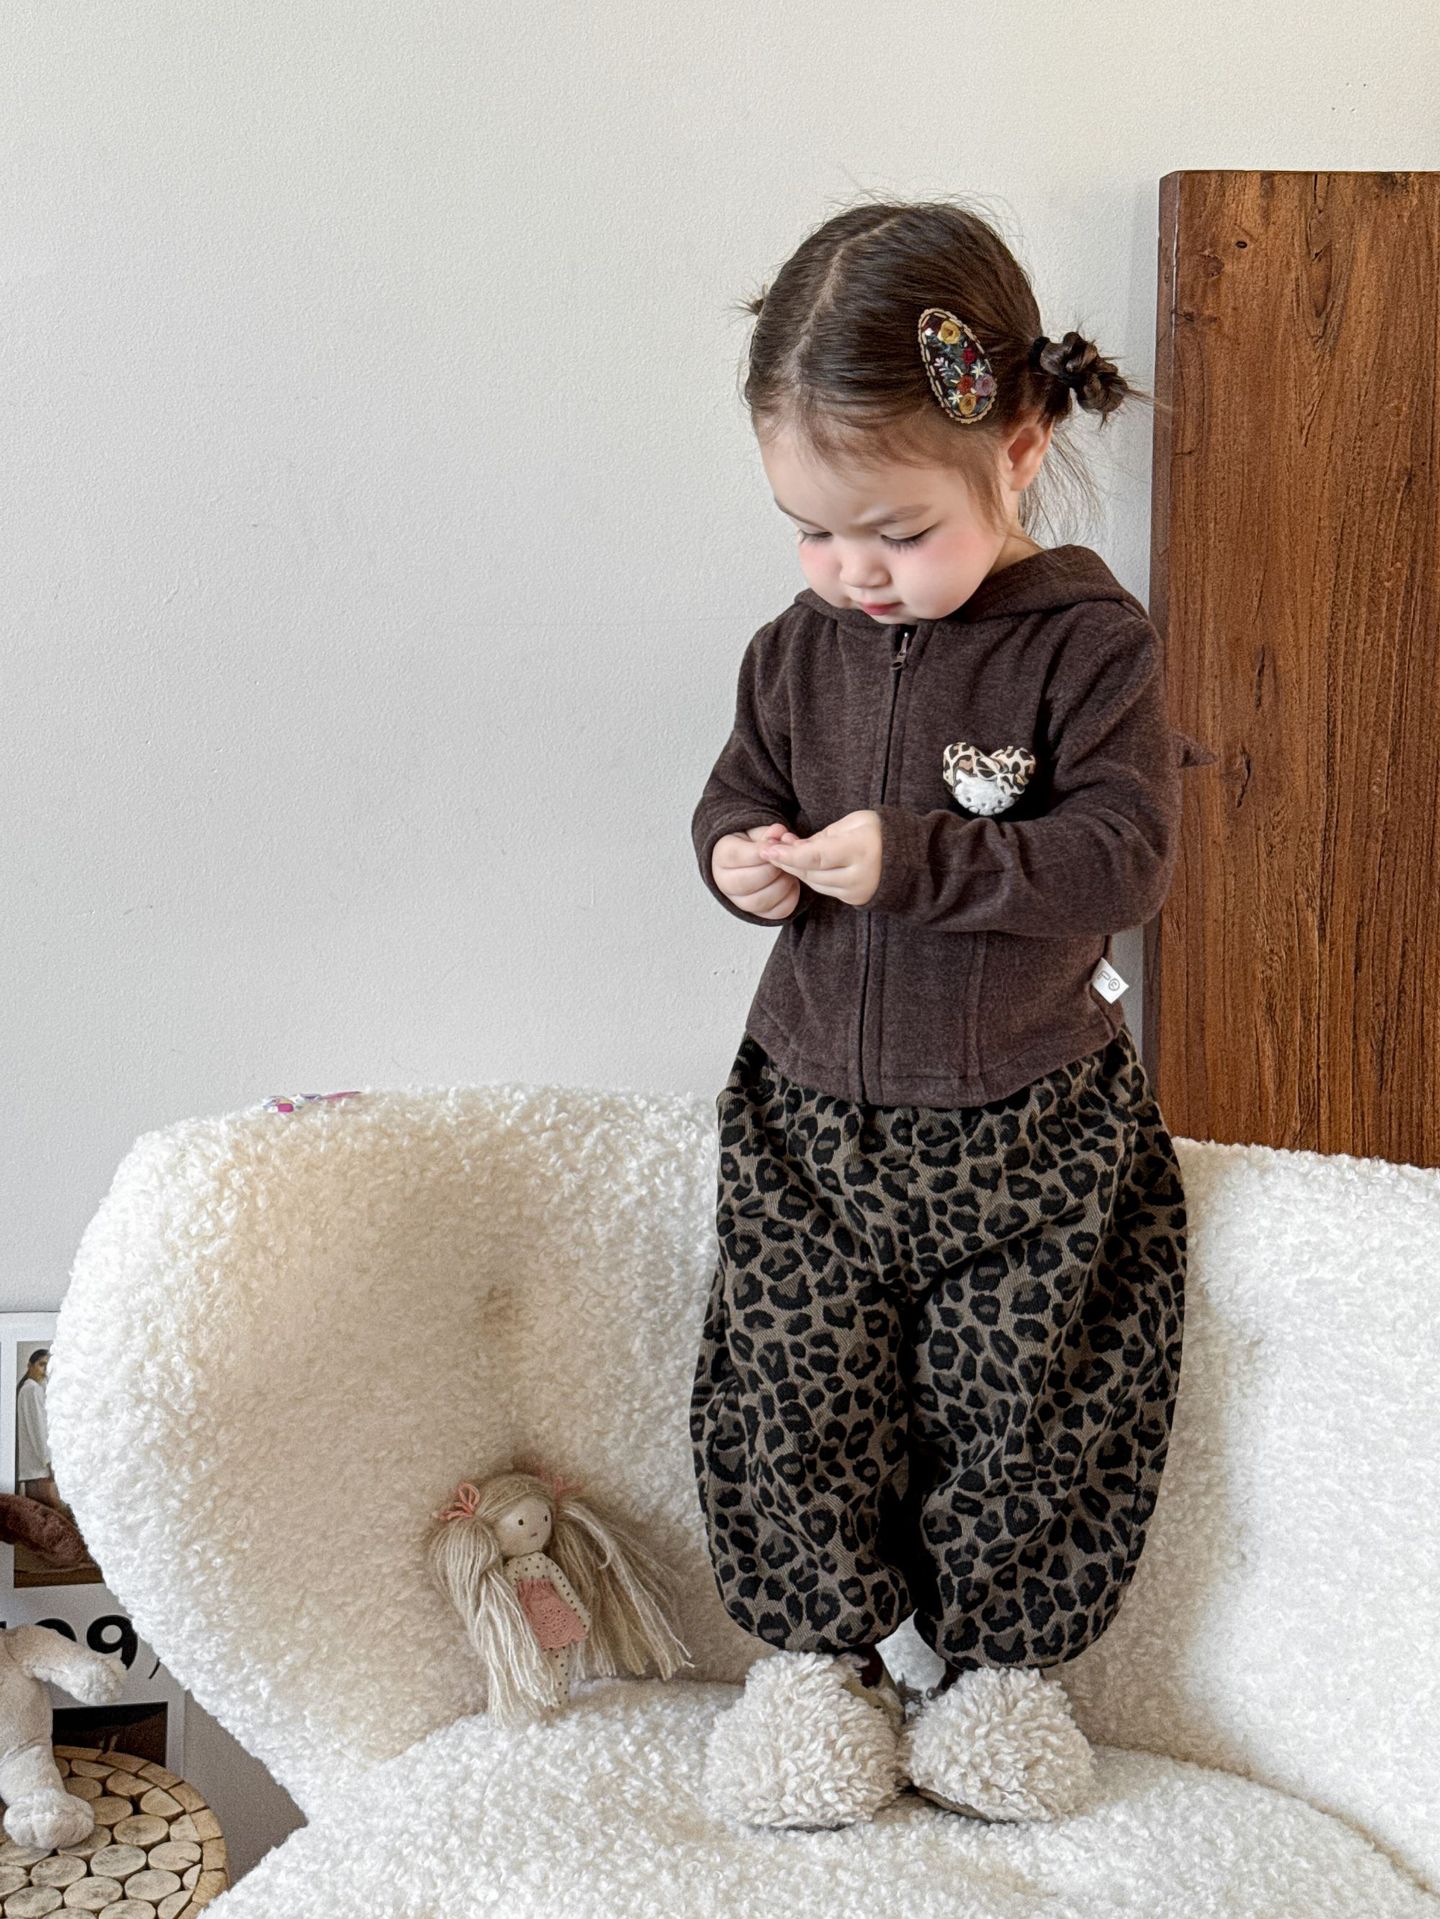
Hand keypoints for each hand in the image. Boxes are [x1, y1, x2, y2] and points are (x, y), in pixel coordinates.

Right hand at [711, 822, 801, 919]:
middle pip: (744, 882)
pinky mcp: (759, 913)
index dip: (758, 852)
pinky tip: (790, 883)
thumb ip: (769, 834)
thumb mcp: (759, 833)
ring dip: (781, 885)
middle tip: (783, 861)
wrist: (753, 862)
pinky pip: (777, 911)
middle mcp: (724, 883)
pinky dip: (790, 897)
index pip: (735, 857)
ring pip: (760, 901)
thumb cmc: (755, 846)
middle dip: (771, 871)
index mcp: (722, 857)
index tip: (774, 848)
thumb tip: (779, 832)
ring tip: (788, 872)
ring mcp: (739, 901)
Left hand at [761, 810, 881, 907]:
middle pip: (810, 872)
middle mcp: (858, 875)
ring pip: (813, 882)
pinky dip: (810, 876)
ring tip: (783, 851)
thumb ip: (823, 835)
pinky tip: (802, 863)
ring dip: (795, 868)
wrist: (912, 858)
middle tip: (768, 848)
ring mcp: (856, 890)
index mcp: (860, 850)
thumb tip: (796, 847)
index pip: (815, 857)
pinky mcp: (854, 899)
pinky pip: (824, 888)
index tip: (768, 849)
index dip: (788, 855)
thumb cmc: (881, 832)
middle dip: (786, 861)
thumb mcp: (854, 822)